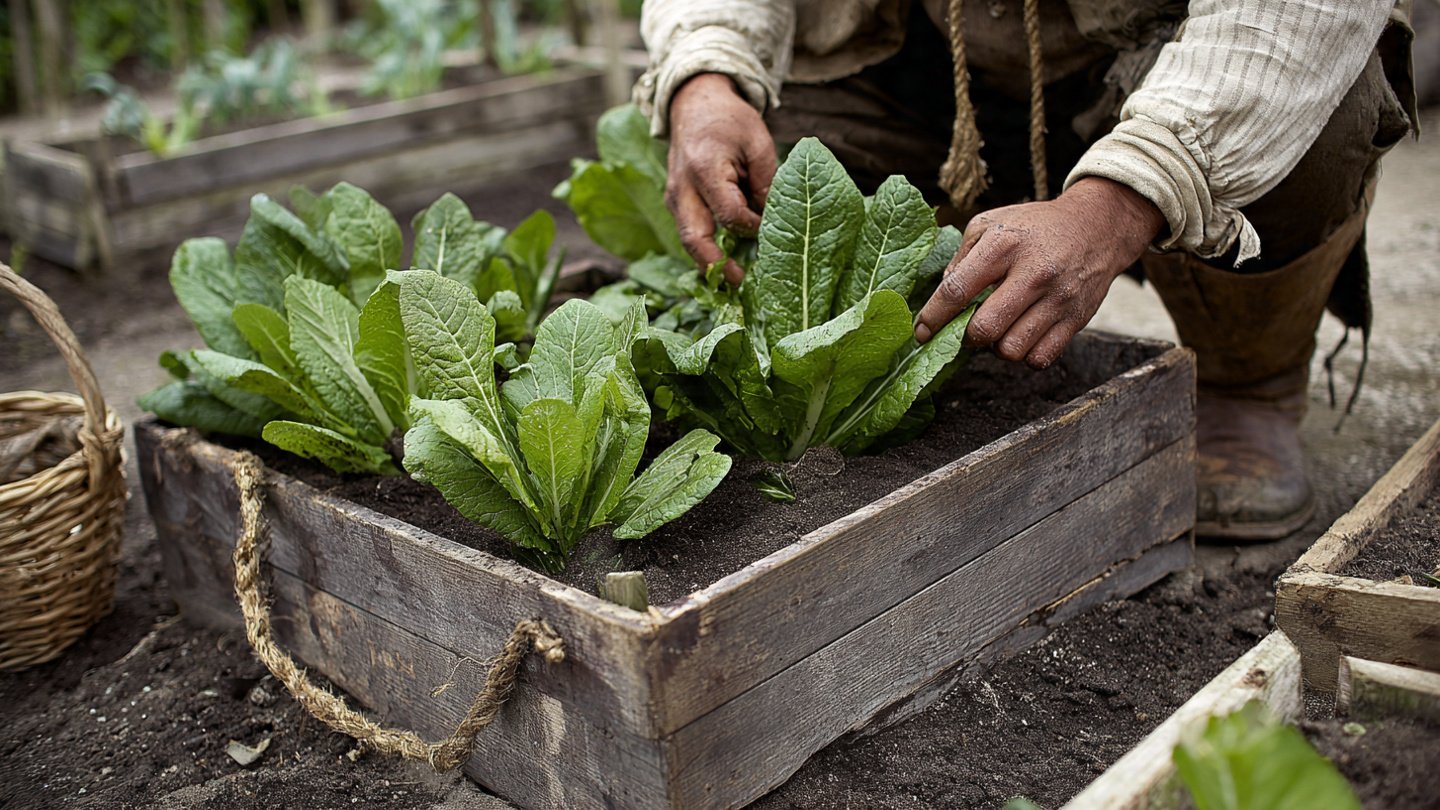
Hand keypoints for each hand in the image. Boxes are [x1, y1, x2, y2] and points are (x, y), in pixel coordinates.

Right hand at [667, 73, 776, 284]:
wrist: (694, 103)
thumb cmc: (729, 119)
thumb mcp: (758, 142)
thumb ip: (767, 182)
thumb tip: (775, 219)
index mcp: (705, 168)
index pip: (730, 214)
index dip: (753, 228)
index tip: (772, 231)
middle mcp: (683, 188)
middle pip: (695, 238)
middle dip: (717, 266)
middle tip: (740, 287)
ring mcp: (675, 198)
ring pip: (689, 241)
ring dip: (710, 263)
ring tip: (735, 282)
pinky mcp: (677, 203)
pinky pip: (690, 232)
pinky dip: (706, 250)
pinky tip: (726, 263)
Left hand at [915, 177, 1164, 367]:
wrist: (1097, 226)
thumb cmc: (1035, 227)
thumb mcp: (992, 223)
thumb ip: (961, 257)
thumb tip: (941, 297)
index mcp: (1004, 246)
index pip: (956, 291)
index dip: (932, 318)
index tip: (921, 332)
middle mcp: (1032, 274)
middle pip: (984, 330)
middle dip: (967, 336)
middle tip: (967, 328)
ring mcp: (1057, 299)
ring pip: (1011, 350)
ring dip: (996, 348)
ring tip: (999, 330)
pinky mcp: (1076, 319)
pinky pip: (1039, 359)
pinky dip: (1024, 355)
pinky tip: (1022, 335)